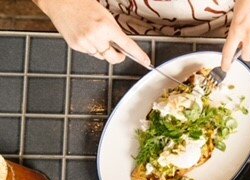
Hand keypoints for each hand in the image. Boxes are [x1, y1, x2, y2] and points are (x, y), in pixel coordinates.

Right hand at [34, 0, 149, 64]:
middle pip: (113, 58)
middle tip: (120, 53)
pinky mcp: (76, 46)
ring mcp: (85, 43)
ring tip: (94, 35)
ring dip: (102, 50)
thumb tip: (122, 46)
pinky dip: (91, 48)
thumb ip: (115, 32)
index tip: (146, 62)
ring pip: (101, 56)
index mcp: (107, 27)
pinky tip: (86, 36)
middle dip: (118, 57)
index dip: (139, 55)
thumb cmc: (83, 5)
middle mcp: (96, 37)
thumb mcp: (106, 16)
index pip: (128, 46)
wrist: (61, 2)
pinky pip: (89, 53)